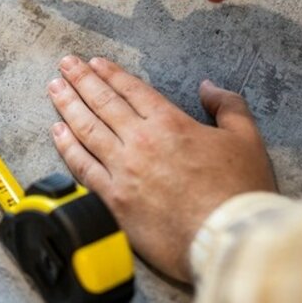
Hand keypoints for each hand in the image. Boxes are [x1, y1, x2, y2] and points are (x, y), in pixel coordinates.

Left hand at [46, 55, 275, 283]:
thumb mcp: (247, 139)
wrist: (227, 239)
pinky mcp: (114, 201)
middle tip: (65, 65)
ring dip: (67, 105)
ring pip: (87, 130)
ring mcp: (123, 171)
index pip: (132, 90)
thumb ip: (228, 107)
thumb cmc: (240, 192)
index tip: (94, 63)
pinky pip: (83, 167)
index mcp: (171, 123)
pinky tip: (57, 132)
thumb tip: (209, 88)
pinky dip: (67, 147)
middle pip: (103, 103)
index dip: (111, 73)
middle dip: (81, 80)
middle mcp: (141, 142)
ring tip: (54, 89)